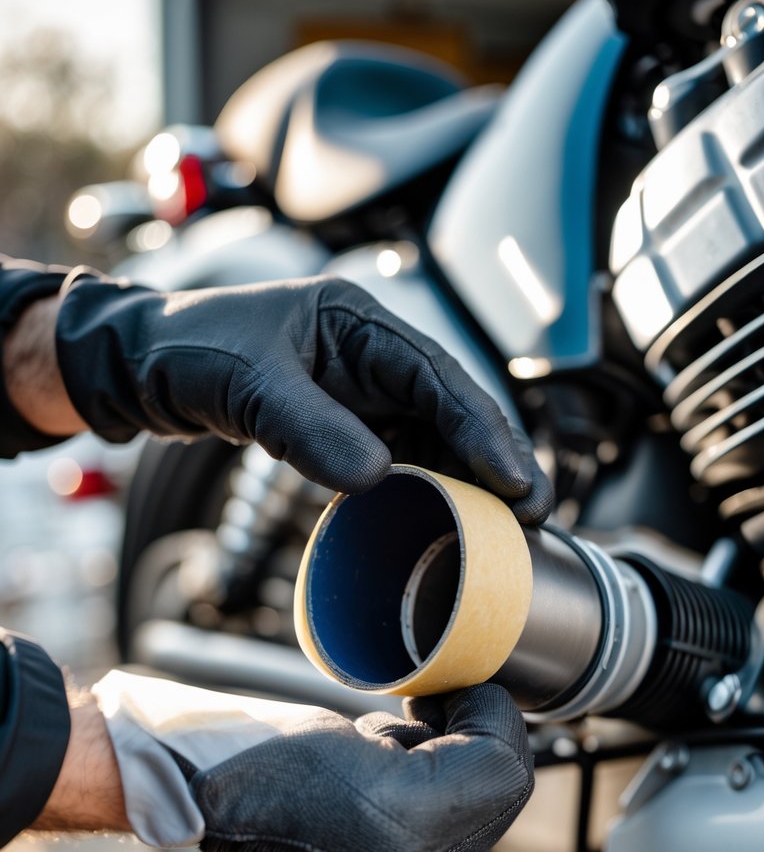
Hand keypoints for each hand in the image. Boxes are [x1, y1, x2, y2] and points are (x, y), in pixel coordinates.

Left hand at [55, 273, 551, 521]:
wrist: (143, 364)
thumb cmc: (191, 349)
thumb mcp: (248, 385)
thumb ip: (309, 428)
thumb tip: (376, 478)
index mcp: (357, 321)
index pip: (437, 377)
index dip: (484, 430)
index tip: (516, 481)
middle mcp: (369, 352)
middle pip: (450, 409)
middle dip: (493, 461)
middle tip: (532, 516)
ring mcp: (358, 388)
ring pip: (430, 438)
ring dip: (462, 482)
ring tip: (500, 531)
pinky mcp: (343, 421)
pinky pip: (397, 458)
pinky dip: (419, 490)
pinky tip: (438, 522)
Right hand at [93, 672, 532, 851]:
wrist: (208, 804)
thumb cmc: (266, 755)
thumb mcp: (358, 728)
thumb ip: (441, 729)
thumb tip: (487, 712)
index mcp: (407, 826)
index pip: (505, 768)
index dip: (492, 714)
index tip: (460, 681)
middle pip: (503, 794)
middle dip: (482, 737)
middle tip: (442, 697)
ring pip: (484, 811)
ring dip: (458, 762)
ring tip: (403, 735)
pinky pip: (454, 830)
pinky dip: (438, 789)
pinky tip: (392, 768)